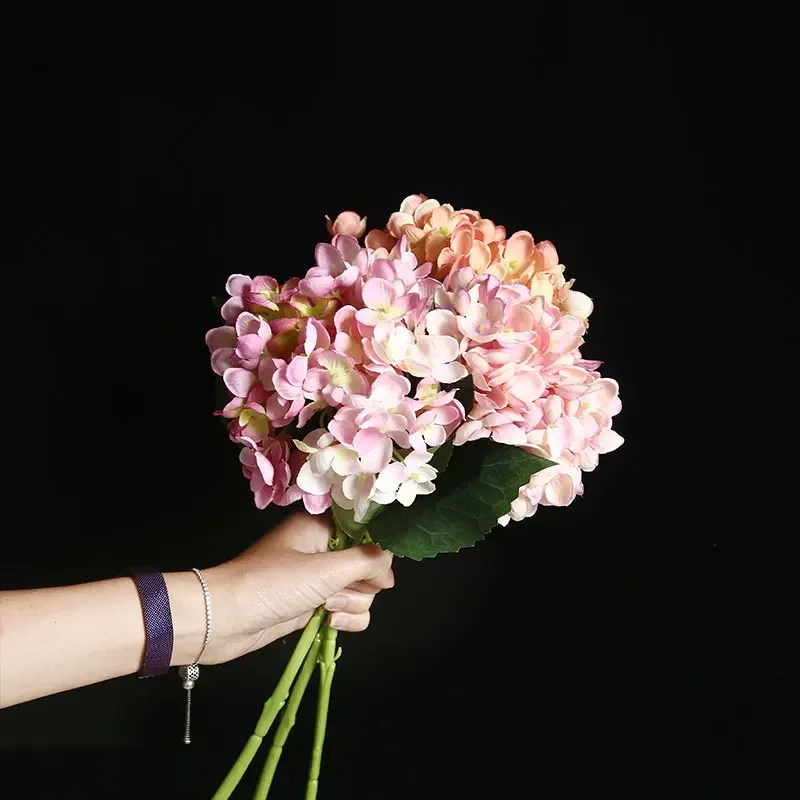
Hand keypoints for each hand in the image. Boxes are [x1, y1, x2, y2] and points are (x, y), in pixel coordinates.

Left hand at [200, 512, 394, 663]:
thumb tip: (389, 566)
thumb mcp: (324, 570)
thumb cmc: (269, 585)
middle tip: (337, 591)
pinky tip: (328, 623)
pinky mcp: (313, 604)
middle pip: (368, 564)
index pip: (367, 530)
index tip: (377, 570)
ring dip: (351, 605)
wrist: (223, 619)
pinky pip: (347, 610)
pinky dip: (344, 619)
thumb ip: (366, 562)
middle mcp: (323, 549)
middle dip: (361, 585)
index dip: (377, 551)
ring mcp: (318, 579)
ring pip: (361, 591)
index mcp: (321, 526)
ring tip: (325, 609)